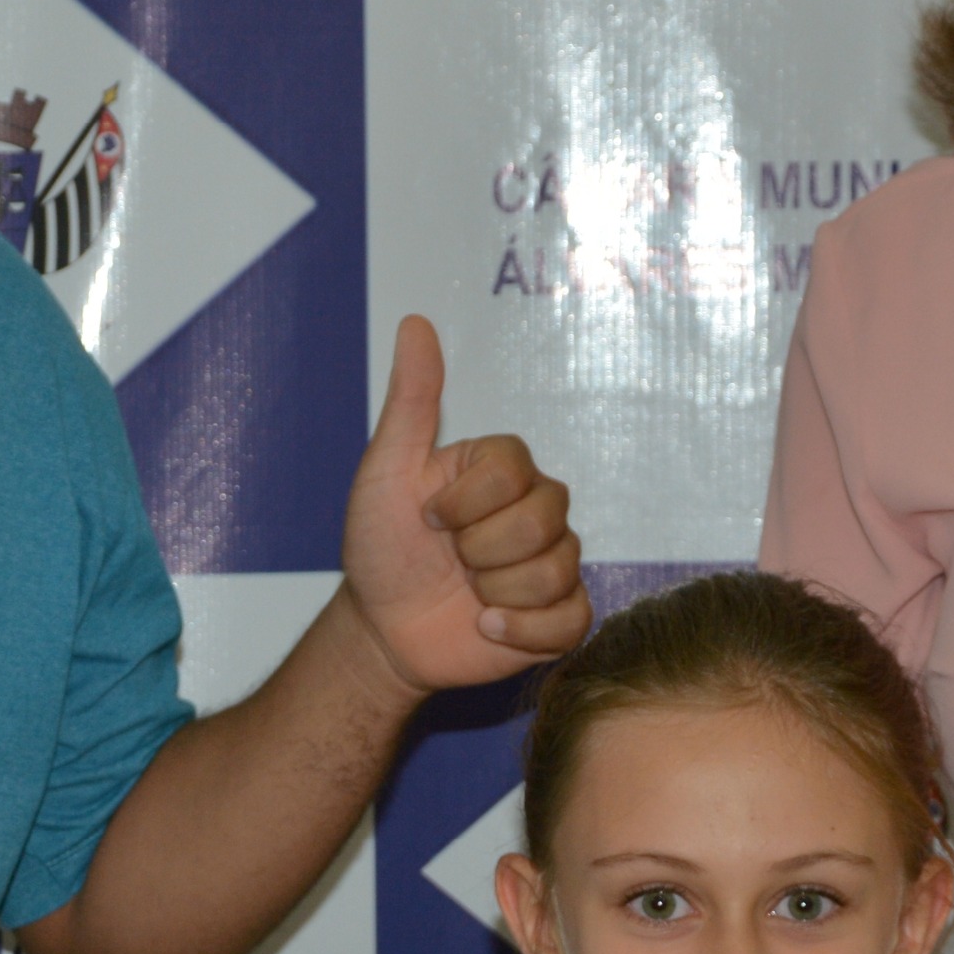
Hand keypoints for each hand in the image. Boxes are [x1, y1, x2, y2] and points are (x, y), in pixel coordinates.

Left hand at [341, 317, 586, 693]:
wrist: (382, 627)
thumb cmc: (381, 546)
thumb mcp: (386, 471)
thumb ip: (412, 400)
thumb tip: (415, 322)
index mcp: (502, 469)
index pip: (513, 471)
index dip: (464, 504)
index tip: (428, 517)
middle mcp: (538, 509)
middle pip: (543, 519)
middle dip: (479, 550)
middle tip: (449, 560)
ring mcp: (554, 562)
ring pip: (554, 570)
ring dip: (494, 591)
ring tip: (467, 592)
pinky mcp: (560, 616)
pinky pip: (571, 619)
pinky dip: (521, 631)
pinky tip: (487, 626)